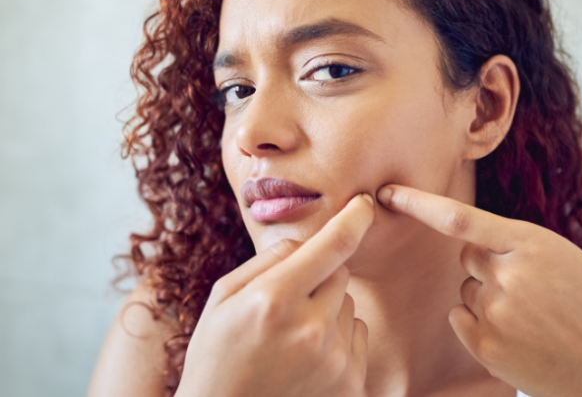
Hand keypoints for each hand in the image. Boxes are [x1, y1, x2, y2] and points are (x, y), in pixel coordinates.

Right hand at [175, 193, 374, 396]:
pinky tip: (305, 361)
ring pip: (348, 305)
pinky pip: (356, 336)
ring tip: (291, 341)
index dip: (354, 218)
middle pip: (340, 274)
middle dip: (318, 278)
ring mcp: (334, 361)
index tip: (365, 203)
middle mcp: (310, 328)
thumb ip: (266, 261)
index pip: (332, 245)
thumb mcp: (222, 299)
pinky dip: (338, 340)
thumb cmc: (216, 357)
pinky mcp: (350, 385)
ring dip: (327, 312)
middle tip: (286, 306)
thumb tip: (305, 241)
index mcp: (274, 299)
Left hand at [377, 184, 581, 396]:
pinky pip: (460, 319)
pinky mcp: (486, 346)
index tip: (387, 192)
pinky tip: (517, 336)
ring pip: (467, 290)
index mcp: (533, 244)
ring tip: (534, 318)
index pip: (461, 218)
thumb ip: (519, 248)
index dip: (419, 204)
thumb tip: (472, 250)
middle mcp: (509, 275)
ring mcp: (496, 313)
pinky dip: (479, 324)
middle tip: (530, 290)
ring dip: (488, 298)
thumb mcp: (567, 261)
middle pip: (468, 257)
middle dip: (488, 266)